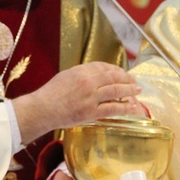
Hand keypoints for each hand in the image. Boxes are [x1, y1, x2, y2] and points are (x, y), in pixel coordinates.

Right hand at [12, 62, 141, 143]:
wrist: (42, 109)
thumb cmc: (50, 94)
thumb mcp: (65, 76)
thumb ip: (81, 74)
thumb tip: (96, 75)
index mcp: (81, 71)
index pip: (103, 67)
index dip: (115, 69)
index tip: (121, 72)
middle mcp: (88, 82)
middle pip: (113, 77)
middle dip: (126, 78)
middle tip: (134, 81)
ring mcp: (90, 97)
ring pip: (115, 91)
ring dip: (129, 90)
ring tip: (137, 90)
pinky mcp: (91, 112)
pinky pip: (112, 108)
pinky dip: (124, 107)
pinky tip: (132, 106)